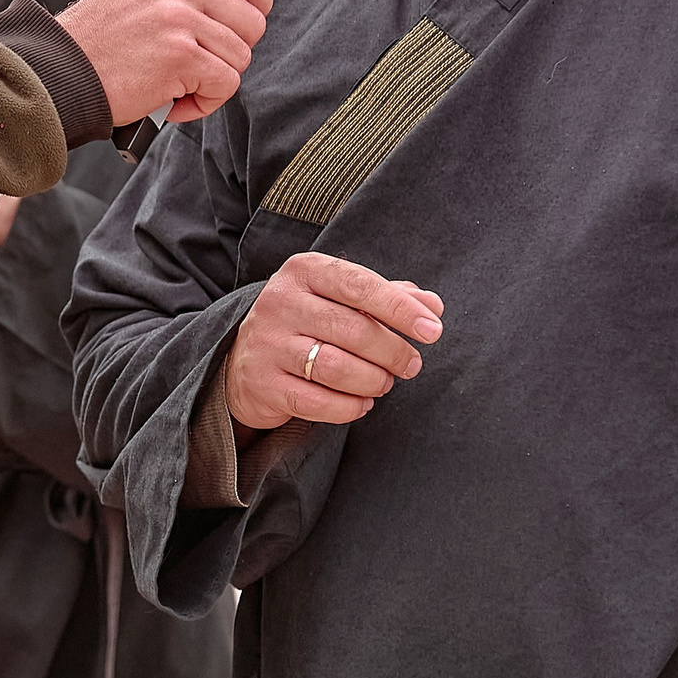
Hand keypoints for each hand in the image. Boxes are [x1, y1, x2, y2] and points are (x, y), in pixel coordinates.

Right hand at [56, 0, 272, 125]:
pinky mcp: (180, 56)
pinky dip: (203, 102)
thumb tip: (240, 0)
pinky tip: (172, 98)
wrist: (60, 69)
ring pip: (241, 56)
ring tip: (175, 80)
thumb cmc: (98, 37)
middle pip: (252, 20)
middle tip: (195, 60)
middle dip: (230, 49)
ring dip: (212, 79)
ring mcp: (180, 17)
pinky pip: (225, 85)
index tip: (246, 17)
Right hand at [223, 252, 442, 433]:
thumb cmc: (307, 322)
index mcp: (304, 271)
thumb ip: (388, 297)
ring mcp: (267, 343)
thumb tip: (433, 306)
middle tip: (411, 365)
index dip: (400, 308)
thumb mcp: (341, 298)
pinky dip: (349, 407)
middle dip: (392, 352)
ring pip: (336, 367)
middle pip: (352, 329)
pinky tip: (362, 403)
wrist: (243, 360)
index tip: (432, 330)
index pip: (359, 284)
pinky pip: (316, 401)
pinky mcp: (262, 383)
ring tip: (384, 383)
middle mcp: (280, 301)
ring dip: (372, 380)